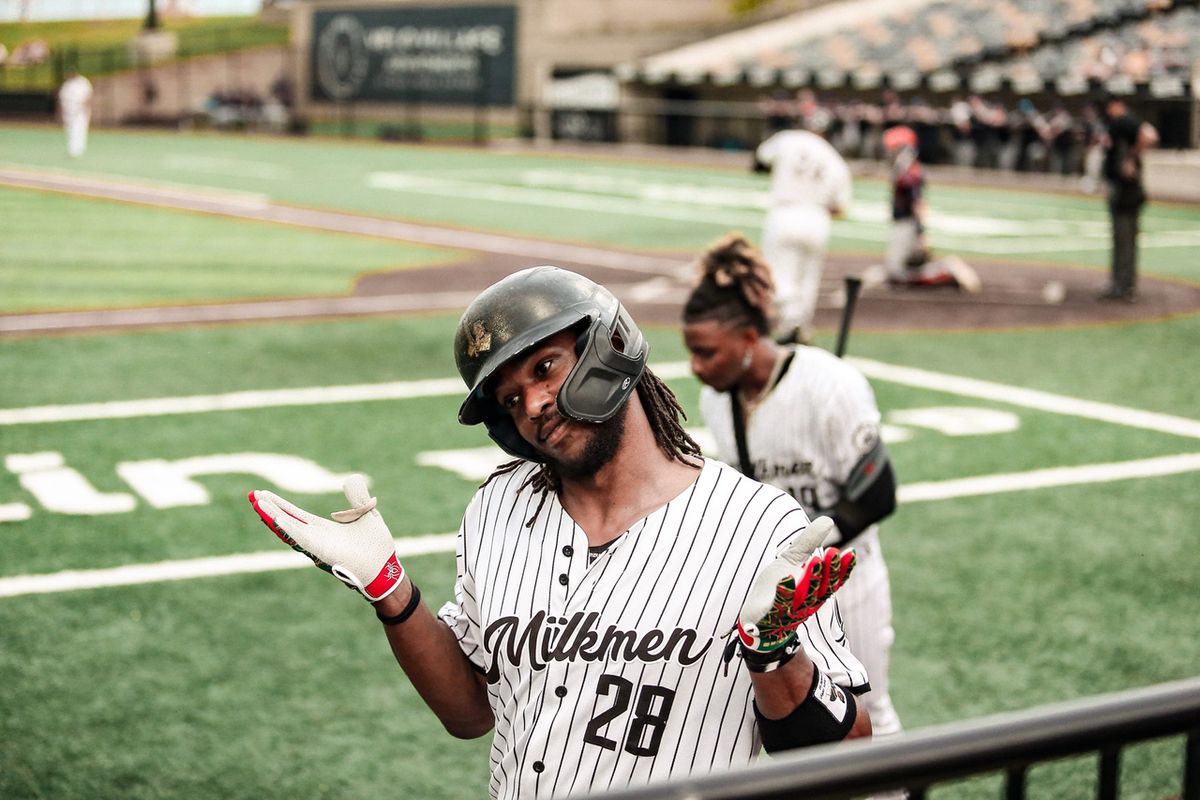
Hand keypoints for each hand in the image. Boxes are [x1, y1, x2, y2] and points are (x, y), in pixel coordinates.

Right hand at [248, 475, 403, 601]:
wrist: (385, 568)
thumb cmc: (376, 545)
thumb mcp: (366, 512)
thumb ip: (357, 497)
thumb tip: (351, 479)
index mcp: (324, 529)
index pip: (296, 515)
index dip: (280, 505)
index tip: (264, 495)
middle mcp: (316, 537)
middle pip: (286, 520)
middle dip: (270, 508)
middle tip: (252, 495)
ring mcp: (316, 544)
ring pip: (288, 528)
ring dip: (272, 515)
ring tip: (256, 502)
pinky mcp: (321, 550)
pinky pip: (300, 537)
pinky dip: (287, 527)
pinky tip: (275, 517)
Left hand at [737, 517, 854, 669]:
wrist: (757, 615)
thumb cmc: (778, 586)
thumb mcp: (792, 559)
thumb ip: (809, 542)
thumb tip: (829, 519)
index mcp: (816, 590)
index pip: (834, 580)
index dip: (843, 568)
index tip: (850, 552)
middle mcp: (808, 602)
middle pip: (822, 588)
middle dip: (828, 571)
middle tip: (833, 552)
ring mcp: (791, 610)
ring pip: (804, 596)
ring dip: (810, 579)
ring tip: (814, 560)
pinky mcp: (772, 615)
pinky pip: (780, 605)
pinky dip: (785, 593)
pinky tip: (788, 578)